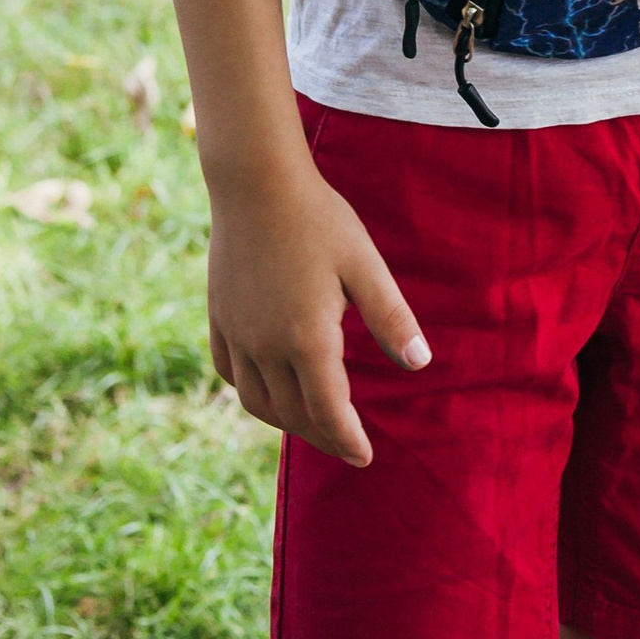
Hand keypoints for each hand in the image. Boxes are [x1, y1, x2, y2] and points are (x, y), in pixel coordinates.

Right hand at [207, 159, 430, 463]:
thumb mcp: (364, 264)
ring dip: (287, 422)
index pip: (329, 411)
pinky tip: (269, 388)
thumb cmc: (318, 218)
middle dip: (323, 437)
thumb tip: (421, 363)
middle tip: (347, 446)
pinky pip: (232, 374)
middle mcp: (266, 347)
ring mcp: (237, 334)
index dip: (348, 440)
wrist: (255, 182)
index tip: (365, 456)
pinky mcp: (219, 318)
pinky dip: (253, 393)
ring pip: (258, 402)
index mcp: (307, 338)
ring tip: (312, 425)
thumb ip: (391, 316)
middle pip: (294, 415)